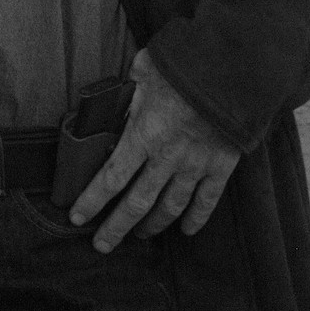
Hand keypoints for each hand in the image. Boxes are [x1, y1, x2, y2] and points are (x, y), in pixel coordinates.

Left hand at [67, 50, 240, 252]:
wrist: (232, 69)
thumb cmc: (185, 65)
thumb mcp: (144, 71)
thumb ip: (128, 90)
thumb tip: (114, 97)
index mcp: (143, 135)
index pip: (111, 178)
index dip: (92, 201)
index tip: (77, 216)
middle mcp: (167, 158)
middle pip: (137, 203)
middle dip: (116, 228)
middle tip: (101, 245)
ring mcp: (196, 166)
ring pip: (170, 207)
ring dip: (152, 225)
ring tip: (140, 235)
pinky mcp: (221, 166)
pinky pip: (207, 201)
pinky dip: (196, 218)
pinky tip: (185, 230)